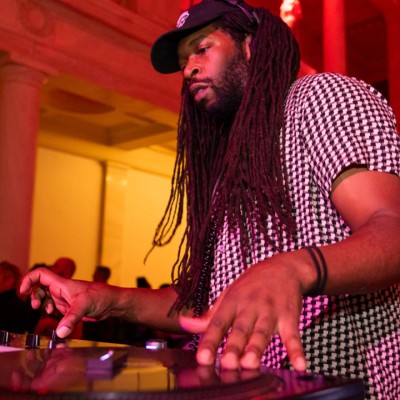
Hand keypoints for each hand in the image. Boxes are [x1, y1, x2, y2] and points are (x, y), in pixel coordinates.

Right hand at [20, 268, 117, 337]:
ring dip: (41, 305)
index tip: (23, 292)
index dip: (29, 280)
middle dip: (33, 296)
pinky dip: (50, 312)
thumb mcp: (85, 306)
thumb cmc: (102, 296)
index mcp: (63, 284)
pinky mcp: (69, 308)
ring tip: (46, 311)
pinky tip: (54, 317)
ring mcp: (64, 299)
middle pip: (39, 288)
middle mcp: (61, 290)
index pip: (41, 275)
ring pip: (45, 299)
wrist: (112, 303)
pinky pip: (53, 308)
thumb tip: (60, 333)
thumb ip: (71, 319)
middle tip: (36, 306)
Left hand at [179, 252, 308, 370]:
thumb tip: (184, 324)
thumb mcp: (229, 295)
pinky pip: (293, 334)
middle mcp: (250, 306)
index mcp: (233, 301)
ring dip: (257, 347)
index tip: (202, 358)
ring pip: (262, 331)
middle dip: (233, 346)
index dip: (210, 340)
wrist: (284, 267)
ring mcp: (271, 311)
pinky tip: (299, 364)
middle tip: (228, 364)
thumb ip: (209, 315)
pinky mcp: (290, 316)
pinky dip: (296, 349)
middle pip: (240, 328)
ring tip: (250, 362)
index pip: (218, 322)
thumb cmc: (253, 284)